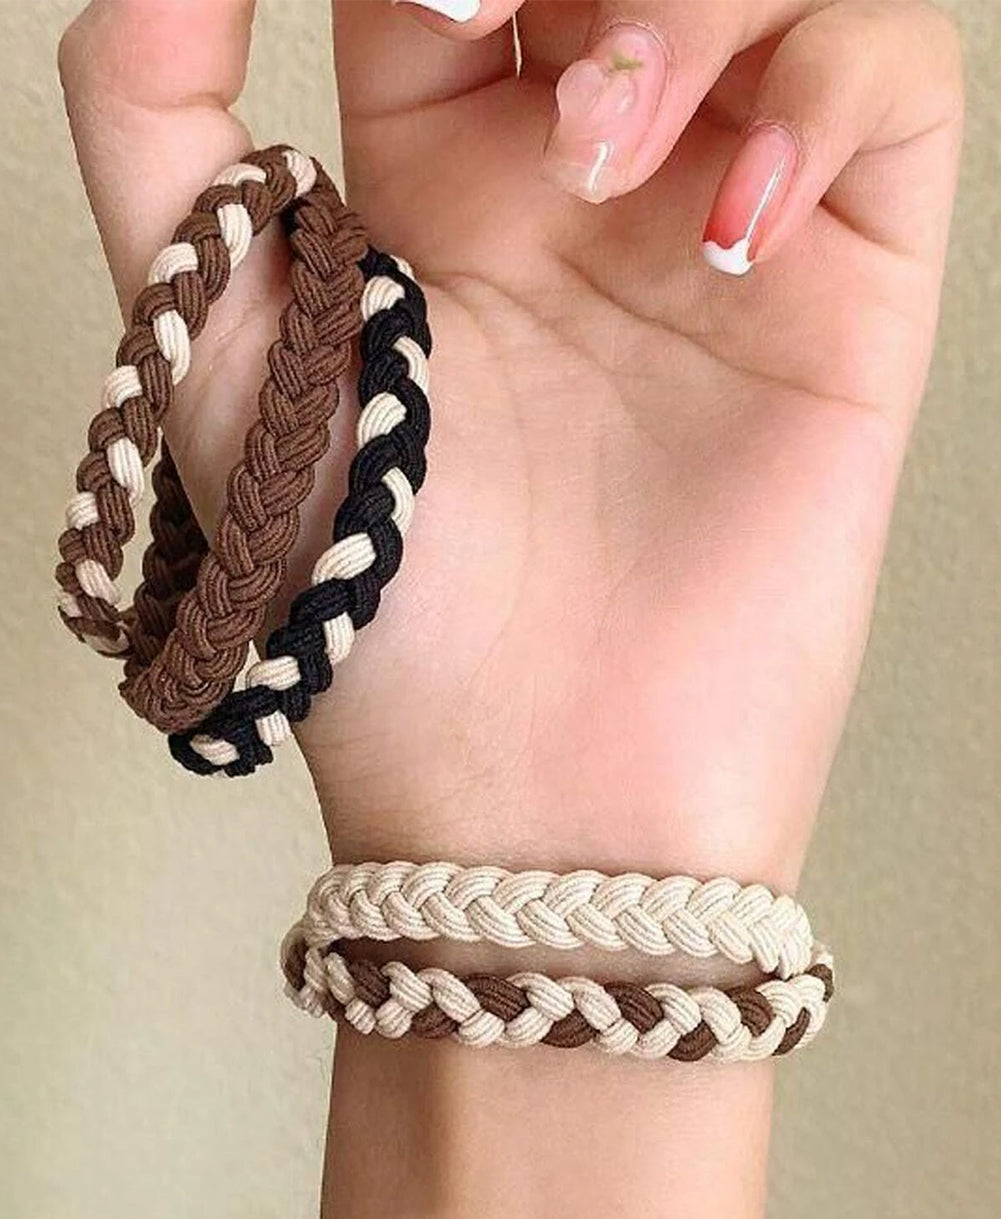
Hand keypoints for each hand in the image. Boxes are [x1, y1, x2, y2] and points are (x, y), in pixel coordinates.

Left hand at [59, 0, 962, 887]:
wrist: (536, 784)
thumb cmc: (370, 601)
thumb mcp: (211, 350)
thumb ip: (149, 125)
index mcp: (436, 169)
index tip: (417, 4)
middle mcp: (586, 175)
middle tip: (505, 25)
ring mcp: (719, 218)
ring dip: (687, 4)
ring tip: (602, 147)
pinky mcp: (842, 286)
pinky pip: (889, 88)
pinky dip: (821, 96)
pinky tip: (728, 221)